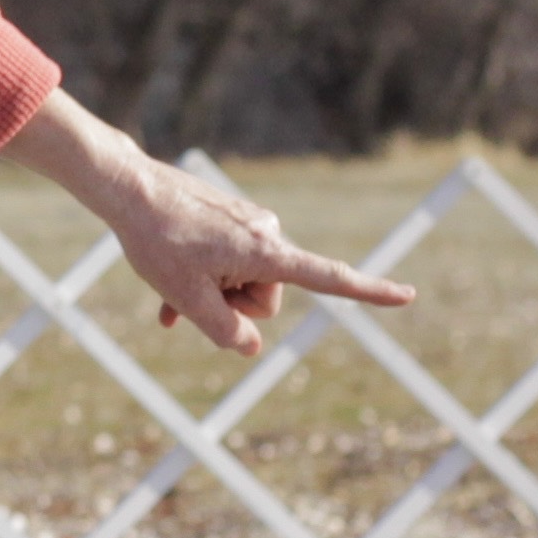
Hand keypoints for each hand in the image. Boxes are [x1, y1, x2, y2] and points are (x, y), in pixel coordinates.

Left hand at [0, 89, 414, 358]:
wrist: (128, 189)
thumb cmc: (156, 241)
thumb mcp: (186, 297)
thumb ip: (223, 330)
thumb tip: (251, 348)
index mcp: (266, 253)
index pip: (328, 278)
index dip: (369, 292)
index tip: (409, 296)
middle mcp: (267, 234)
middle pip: (265, 298)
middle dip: (229, 305)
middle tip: (186, 294)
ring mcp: (249, 225)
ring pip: (240, 283)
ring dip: (209, 293)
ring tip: (168, 287)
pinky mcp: (230, 219)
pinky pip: (227, 263)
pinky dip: (203, 278)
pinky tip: (165, 287)